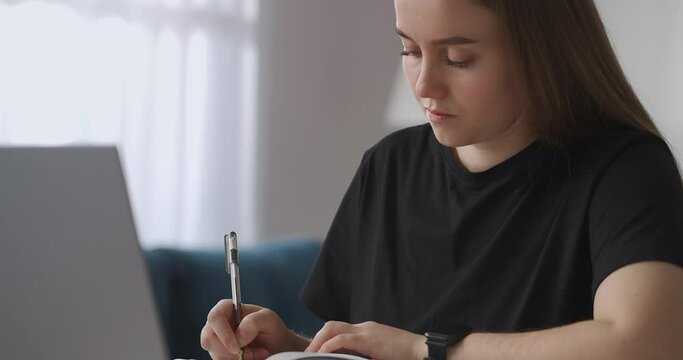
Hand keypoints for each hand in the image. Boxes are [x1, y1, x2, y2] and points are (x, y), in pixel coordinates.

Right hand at [201, 299, 302, 359]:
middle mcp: (218, 324)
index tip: (237, 347)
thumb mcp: (270, 319)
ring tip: (255, 354)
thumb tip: (239, 334)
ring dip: (235, 358)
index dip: (223, 333)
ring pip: (214, 354)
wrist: (276, 347)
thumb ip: (255, 321)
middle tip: (251, 353)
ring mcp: (217, 340)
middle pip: (208, 338)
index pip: (215, 317)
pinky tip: (249, 359)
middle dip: (229, 351)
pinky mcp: (220, 354)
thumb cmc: (271, 329)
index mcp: (227, 308)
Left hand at [306, 321, 425, 359]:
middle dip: (316, 339)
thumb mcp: (381, 355)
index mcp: (366, 331)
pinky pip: (342, 339)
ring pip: (333, 329)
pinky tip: (322, 354)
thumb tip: (350, 359)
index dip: (324, 340)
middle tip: (308, 354)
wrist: (422, 351)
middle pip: (331, 326)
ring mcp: (366, 331)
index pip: (339, 330)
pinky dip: (329, 346)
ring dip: (319, 341)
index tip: (315, 353)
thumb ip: (366, 355)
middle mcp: (364, 328)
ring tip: (310, 354)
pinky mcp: (369, 339)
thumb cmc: (405, 356)